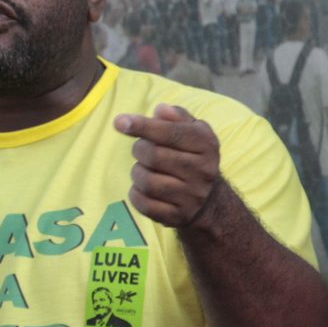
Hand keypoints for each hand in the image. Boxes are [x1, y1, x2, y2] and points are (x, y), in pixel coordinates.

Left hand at [113, 103, 220, 227]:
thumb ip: (177, 117)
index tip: (119, 122)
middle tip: (142, 150)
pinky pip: (143, 204)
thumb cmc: (192, 157)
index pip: (172, 132)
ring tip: (144, 169)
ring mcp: (192, 197)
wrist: (208, 202)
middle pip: (154, 155)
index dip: (142, 125)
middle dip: (139, 149)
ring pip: (146, 180)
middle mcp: (203, 171)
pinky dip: (136, 194)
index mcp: (207, 145)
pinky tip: (143, 189)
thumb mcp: (193, 132)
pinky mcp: (178, 216)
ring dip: (136, 172)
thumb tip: (159, 110)